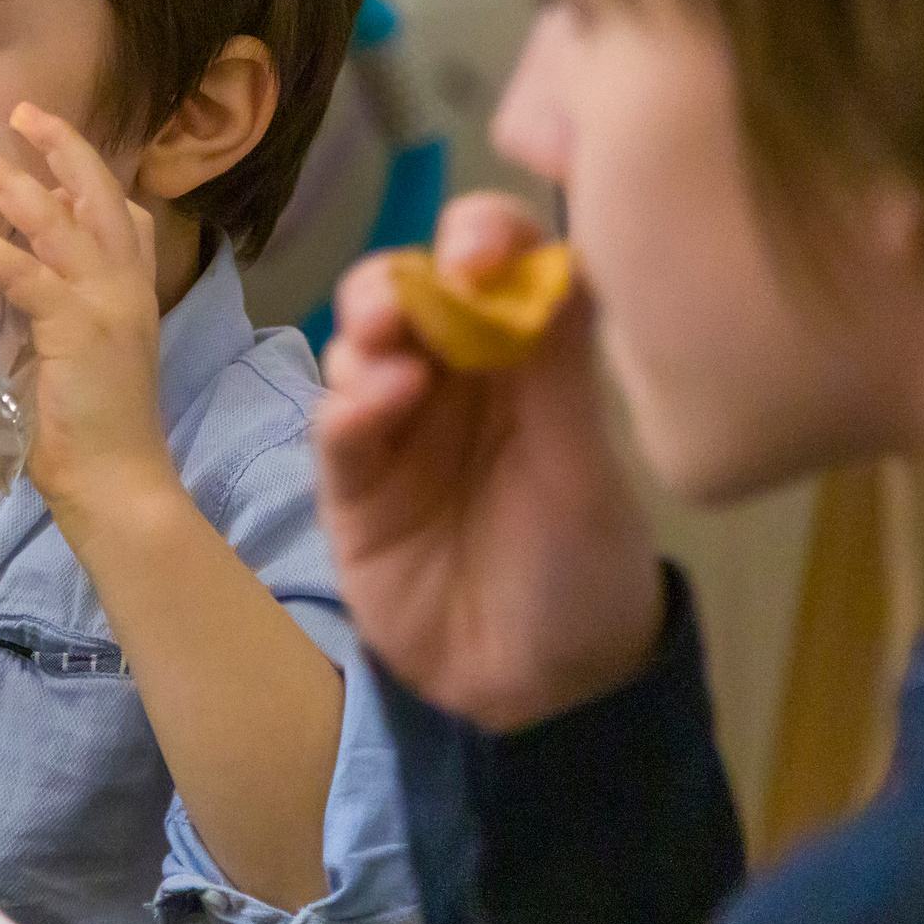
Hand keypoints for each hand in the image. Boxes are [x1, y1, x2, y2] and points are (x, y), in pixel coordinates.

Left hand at [0, 103, 174, 510]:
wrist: (117, 483)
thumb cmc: (88, 435)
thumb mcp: (78, 361)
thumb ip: (53, 320)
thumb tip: (4, 296)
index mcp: (132, 291)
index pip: (124, 214)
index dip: (88, 174)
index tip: (50, 146)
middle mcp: (128, 285)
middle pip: (99, 192)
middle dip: (59, 146)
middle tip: (18, 111)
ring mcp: (108, 302)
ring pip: (58, 220)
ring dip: (7, 182)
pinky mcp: (78, 326)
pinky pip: (24, 271)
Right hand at [316, 193, 665, 731]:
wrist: (545, 688)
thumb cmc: (585, 566)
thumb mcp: (587, 467)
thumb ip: (562, 366)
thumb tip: (551, 250)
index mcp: (527, 356)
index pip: (496, 264)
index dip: (481, 234)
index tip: (475, 243)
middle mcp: (457, 377)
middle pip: (409, 289)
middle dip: (402, 278)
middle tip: (417, 289)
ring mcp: (399, 428)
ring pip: (361, 346)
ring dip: (368, 330)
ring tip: (393, 346)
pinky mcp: (353, 487)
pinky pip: (336, 427)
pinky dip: (349, 403)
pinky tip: (380, 402)